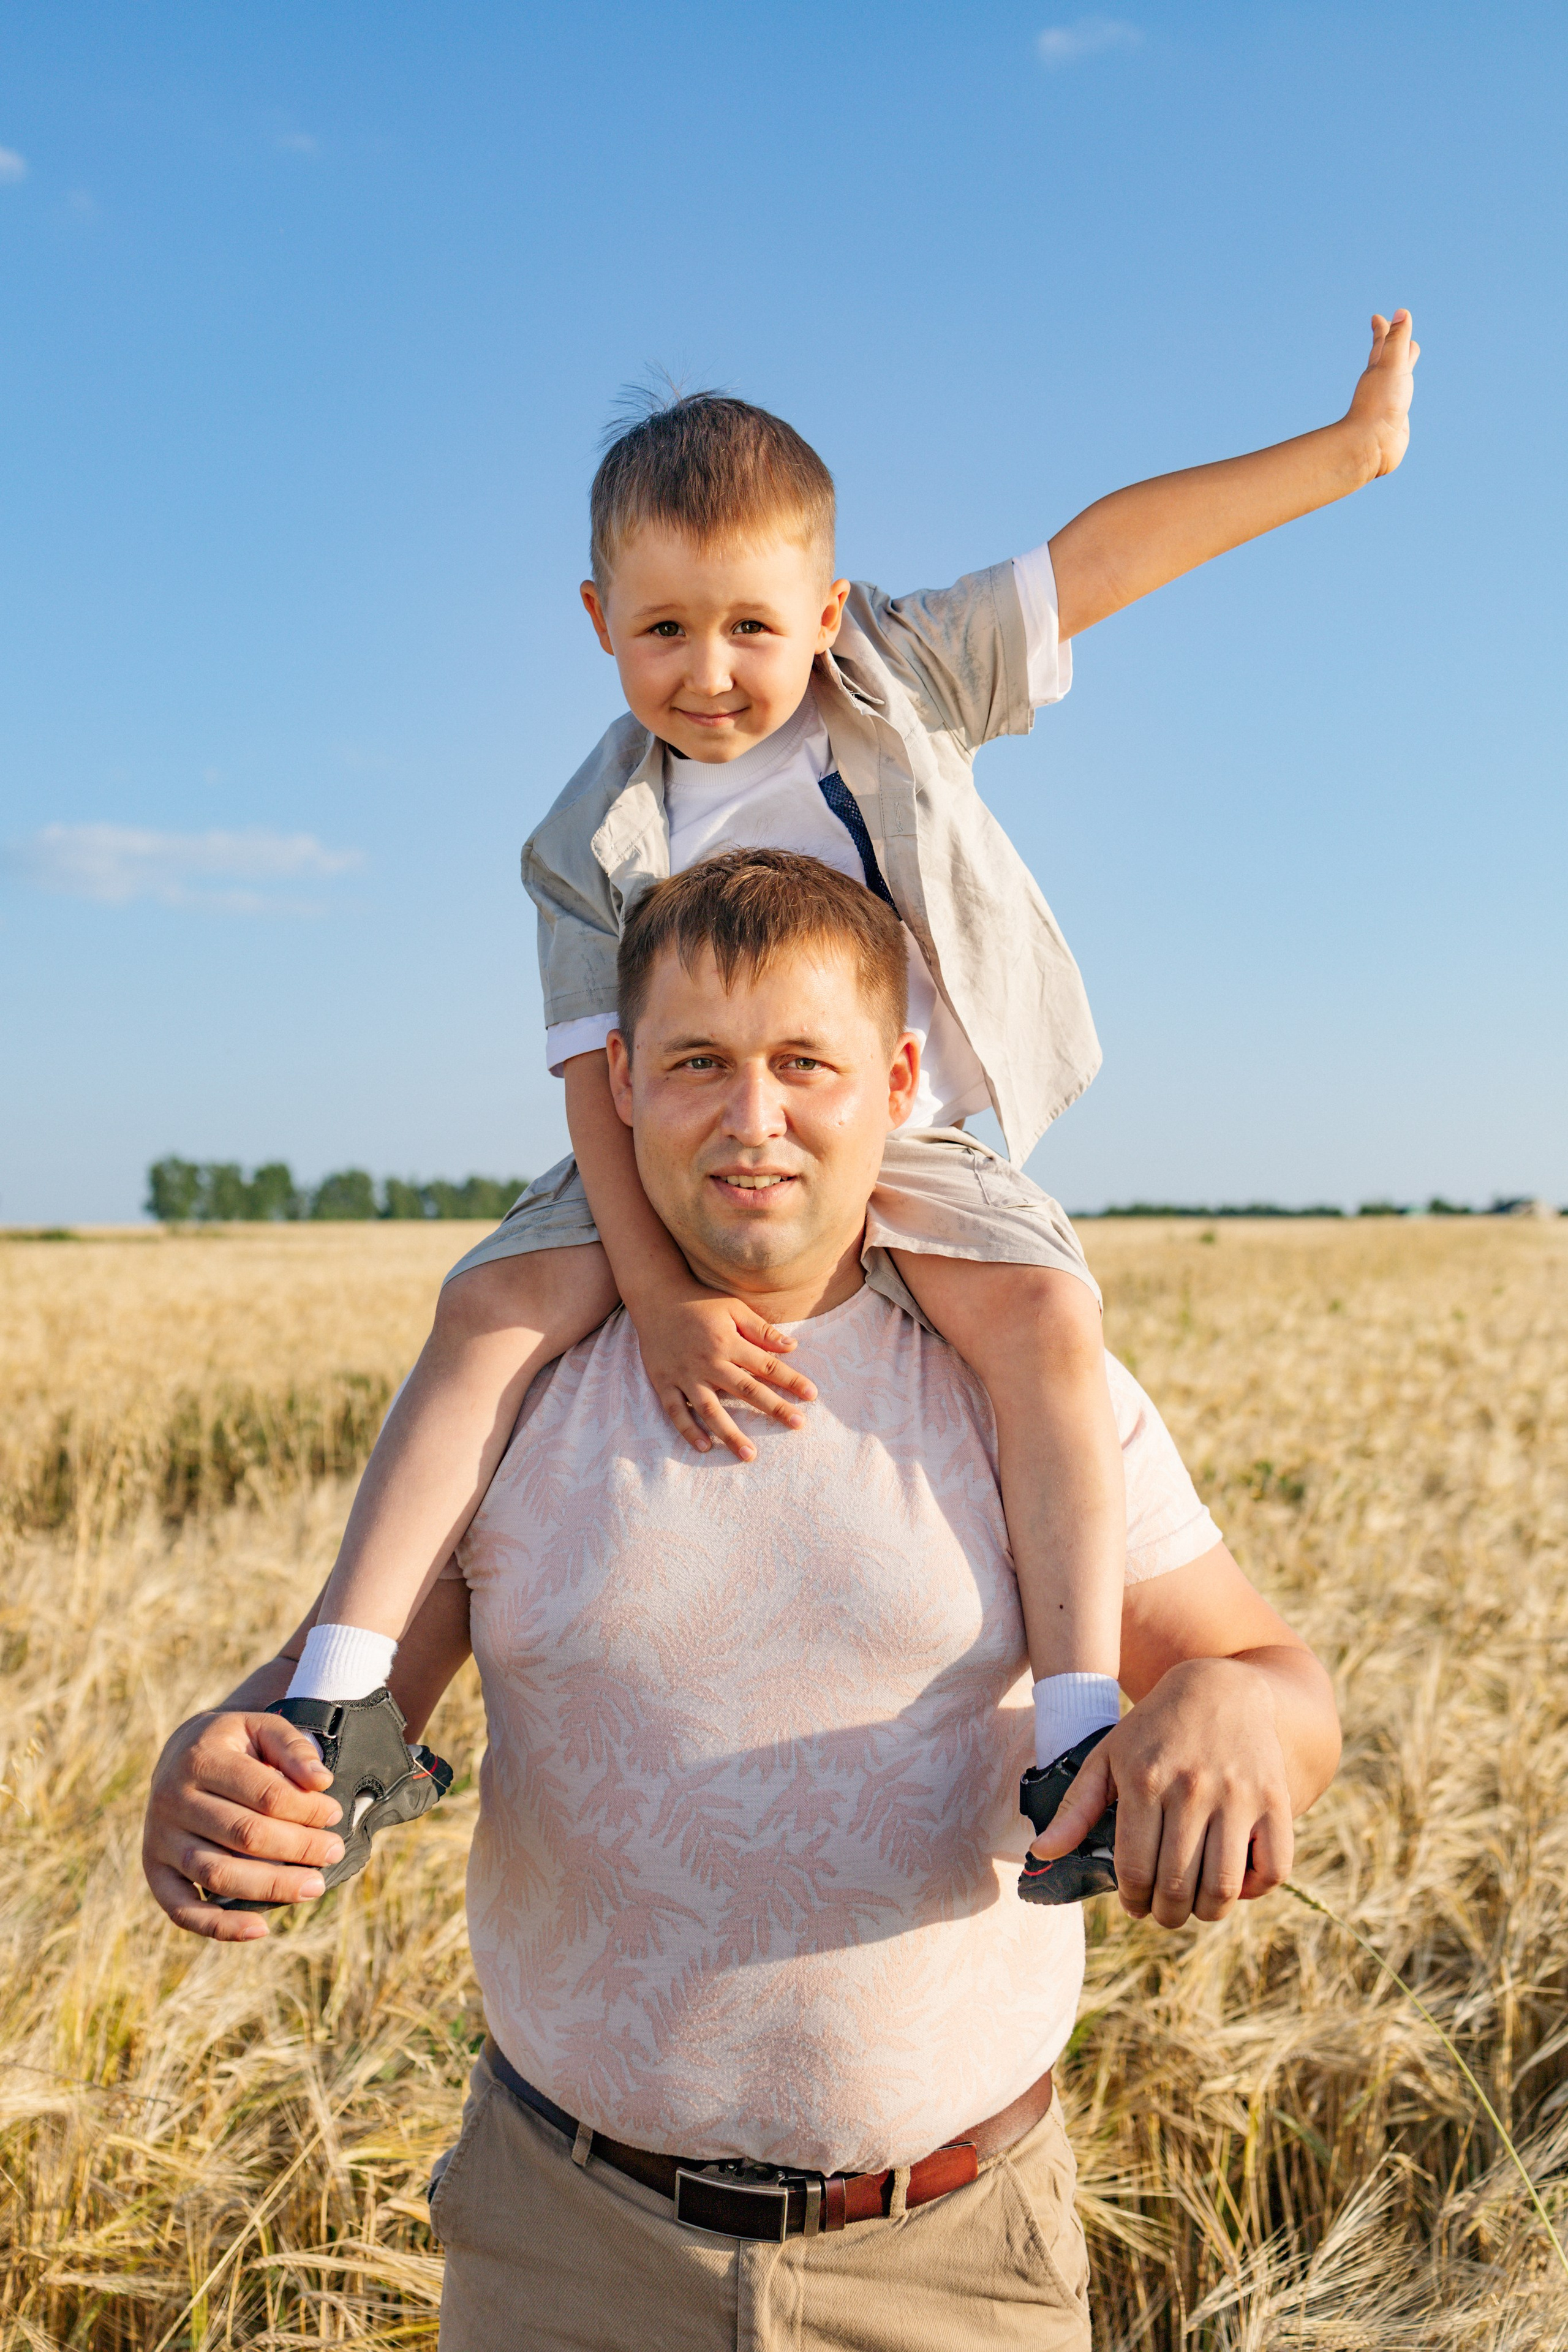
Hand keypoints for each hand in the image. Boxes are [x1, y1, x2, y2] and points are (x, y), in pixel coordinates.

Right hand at [142, 1708, 345, 1940]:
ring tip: (314, 1887)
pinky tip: (260, 1929)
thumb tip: (322, 1783)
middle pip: (245, 1835)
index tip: (333, 1814)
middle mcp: (172, 1800)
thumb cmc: (232, 1744)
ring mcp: (160, 1839)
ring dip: (271, 1887)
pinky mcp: (155, 1870)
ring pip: (218, 1874)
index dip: (305, 1809)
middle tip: (333, 1853)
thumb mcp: (261, 1728)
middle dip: (298, 1848)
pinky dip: (219, 1926)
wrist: (179, 1753)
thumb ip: (293, 1748)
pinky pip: (182, 1910)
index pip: (264, 1793)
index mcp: (200, 1759)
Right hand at [628, 1283, 817, 1461]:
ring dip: (730, 1433)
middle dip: (774, 1408)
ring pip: (711, 1409)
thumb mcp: (734, 1307)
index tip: (811, 1395)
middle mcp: (708, 1362)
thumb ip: (762, 1330)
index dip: (791, 1380)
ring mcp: (685, 1375)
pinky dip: (689, 1430)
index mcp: (728, 1342)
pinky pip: (676, 1411)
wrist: (655, 1298)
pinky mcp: (664, 1382)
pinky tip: (705, 1447)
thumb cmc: (700, 1302)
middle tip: (798, 1424)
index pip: (767, 1365)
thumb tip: (792, 1346)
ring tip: (750, 1454)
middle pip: (746, 1390)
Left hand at [1029, 1656, 1294, 1927]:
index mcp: (1144, 1781)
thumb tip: (1041, 1853)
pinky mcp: (1274, 1799)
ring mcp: (1237, 1795)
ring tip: (1194, 1904)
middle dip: (1165, 1914)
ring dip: (1206, 1912)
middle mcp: (1191, 1789)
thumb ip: (1075, 1808)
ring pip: (1223, 1887)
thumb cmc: (1153, 1730)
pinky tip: (1235, 1880)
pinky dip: (1254, 1890)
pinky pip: (1273, 1869)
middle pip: (1177, 1887)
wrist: (1220, 1688)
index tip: (1135, 1903)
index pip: (1135, 1871)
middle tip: (1163, 1910)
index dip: (1133, 1900)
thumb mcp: (1107, 1757)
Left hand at [1345, 308, 1419, 477]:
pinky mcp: (1395, 420)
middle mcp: (1382, 384)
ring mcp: (1388, 402)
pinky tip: (1404, 398)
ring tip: (1406, 362)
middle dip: (1392, 343)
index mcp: (1379, 369)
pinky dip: (1404, 394)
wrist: (1372, 445)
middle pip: (1388, 358)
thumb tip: (1401, 312)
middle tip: (1393, 330)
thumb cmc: (1380, 404)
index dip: (1382, 329)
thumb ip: (1397, 340)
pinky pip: (1400, 402)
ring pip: (1396, 379)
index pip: (1382, 343)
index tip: (1377, 318)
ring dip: (1401, 368)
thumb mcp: (1393, 365)